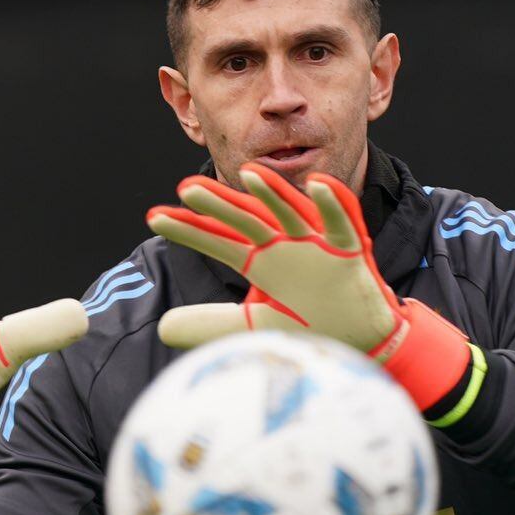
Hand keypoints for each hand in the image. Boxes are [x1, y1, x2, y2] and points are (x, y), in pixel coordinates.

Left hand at [147, 163, 472, 410]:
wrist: (361, 340)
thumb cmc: (309, 323)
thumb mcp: (256, 325)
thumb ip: (213, 322)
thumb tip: (163, 327)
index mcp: (261, 259)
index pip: (218, 239)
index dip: (189, 230)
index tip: (154, 218)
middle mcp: (284, 246)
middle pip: (247, 220)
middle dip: (220, 205)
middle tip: (186, 189)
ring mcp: (316, 245)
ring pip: (291, 213)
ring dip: (274, 192)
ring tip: (250, 173)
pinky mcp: (349, 253)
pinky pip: (342, 224)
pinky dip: (333, 203)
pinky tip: (317, 183)